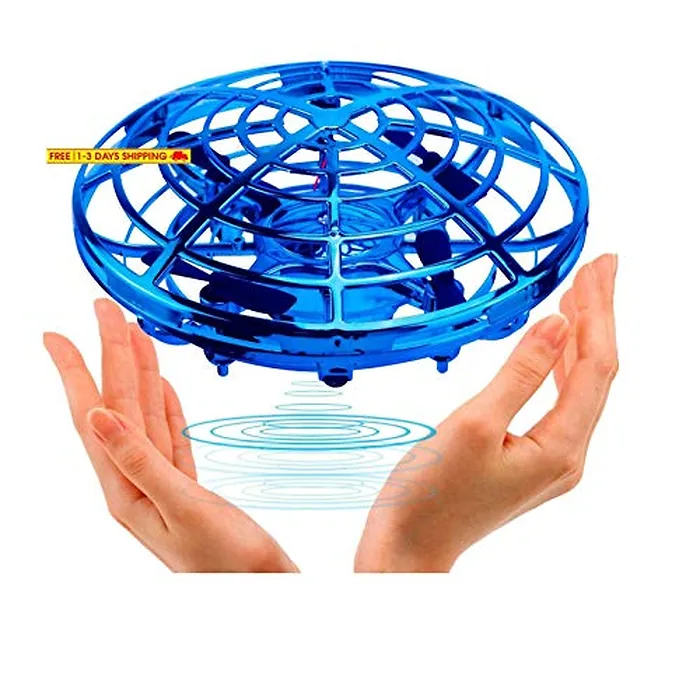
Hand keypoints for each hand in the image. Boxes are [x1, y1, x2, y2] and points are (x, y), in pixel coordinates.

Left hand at [44, 299, 297, 572]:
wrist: (261, 585)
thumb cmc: (226, 562)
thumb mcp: (183, 510)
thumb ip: (140, 462)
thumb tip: (99, 417)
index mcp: (126, 487)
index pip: (95, 415)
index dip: (76, 371)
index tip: (59, 335)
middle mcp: (135, 480)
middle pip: (117, 404)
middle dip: (109, 355)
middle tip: (104, 312)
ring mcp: (160, 479)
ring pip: (143, 413)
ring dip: (136, 371)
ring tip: (131, 335)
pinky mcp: (184, 482)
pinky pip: (167, 431)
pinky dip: (163, 402)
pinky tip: (159, 385)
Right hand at [355, 253, 618, 571]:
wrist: (409, 547)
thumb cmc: (430, 495)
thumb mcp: (473, 424)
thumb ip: (520, 373)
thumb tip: (558, 324)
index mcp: (561, 449)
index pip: (595, 366)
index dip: (600, 312)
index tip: (599, 266)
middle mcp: (567, 456)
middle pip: (594, 374)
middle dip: (597, 316)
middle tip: (597, 265)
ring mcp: (550, 460)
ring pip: (578, 386)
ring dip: (580, 337)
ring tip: (579, 293)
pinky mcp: (530, 458)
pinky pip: (557, 401)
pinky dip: (558, 364)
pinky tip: (554, 343)